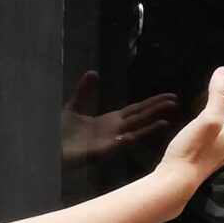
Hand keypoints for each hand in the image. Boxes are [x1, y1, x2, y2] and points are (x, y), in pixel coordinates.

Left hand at [62, 69, 180, 165]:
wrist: (48, 148)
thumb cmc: (59, 133)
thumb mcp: (73, 107)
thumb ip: (85, 91)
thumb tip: (93, 73)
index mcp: (109, 121)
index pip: (135, 110)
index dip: (151, 102)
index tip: (168, 95)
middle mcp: (114, 130)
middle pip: (140, 116)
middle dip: (157, 108)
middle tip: (175, 99)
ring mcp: (111, 140)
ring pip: (137, 127)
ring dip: (153, 119)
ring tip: (171, 111)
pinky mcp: (105, 149)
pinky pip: (126, 140)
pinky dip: (141, 133)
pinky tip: (153, 127)